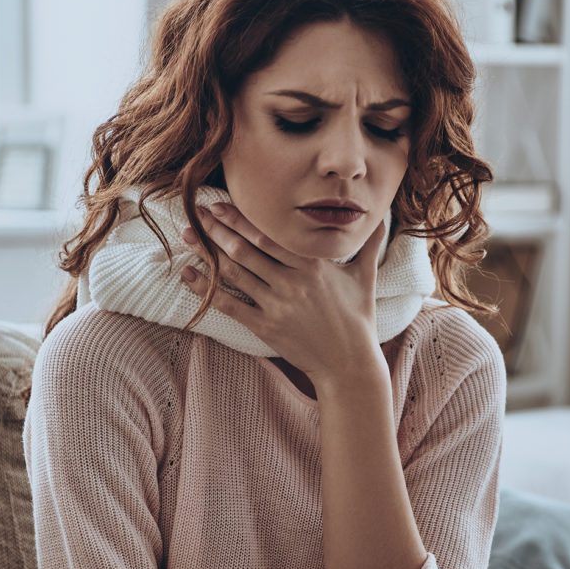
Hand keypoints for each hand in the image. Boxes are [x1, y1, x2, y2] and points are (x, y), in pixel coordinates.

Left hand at [179, 202, 388, 383]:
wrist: (349, 363)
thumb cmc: (357, 318)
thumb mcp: (364, 277)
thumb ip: (368, 245)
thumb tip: (382, 217)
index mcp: (311, 264)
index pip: (268, 234)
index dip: (241, 218)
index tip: (219, 204)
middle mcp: (291, 281)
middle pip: (245, 249)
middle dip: (217, 229)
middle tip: (194, 212)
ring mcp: (277, 305)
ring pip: (234, 273)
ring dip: (206, 253)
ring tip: (187, 236)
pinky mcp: (266, 327)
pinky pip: (229, 305)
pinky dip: (206, 289)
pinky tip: (188, 275)